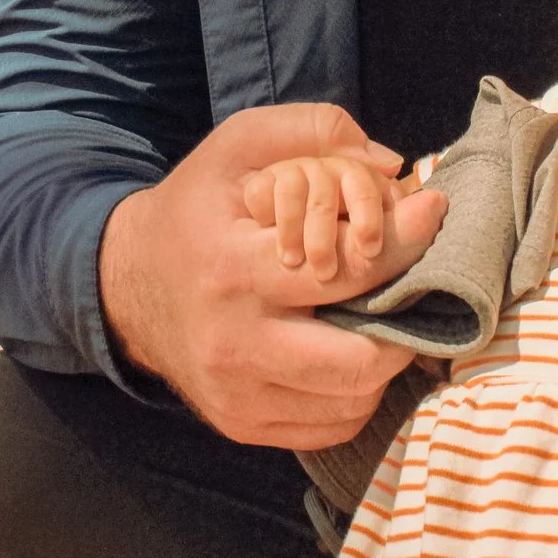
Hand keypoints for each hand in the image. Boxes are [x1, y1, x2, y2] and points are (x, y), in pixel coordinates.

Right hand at [102, 103, 447, 448]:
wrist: (126, 285)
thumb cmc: (195, 209)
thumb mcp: (236, 147)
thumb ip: (312, 131)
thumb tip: (391, 163)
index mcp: (233, 268)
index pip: (345, 271)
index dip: (405, 243)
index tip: (432, 214)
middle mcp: (234, 341)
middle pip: (359, 360)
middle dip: (404, 326)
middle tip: (412, 291)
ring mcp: (236, 393)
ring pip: (353, 400)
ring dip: (382, 362)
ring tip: (376, 320)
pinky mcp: (241, 424)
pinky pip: (331, 426)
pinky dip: (354, 394)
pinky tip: (344, 353)